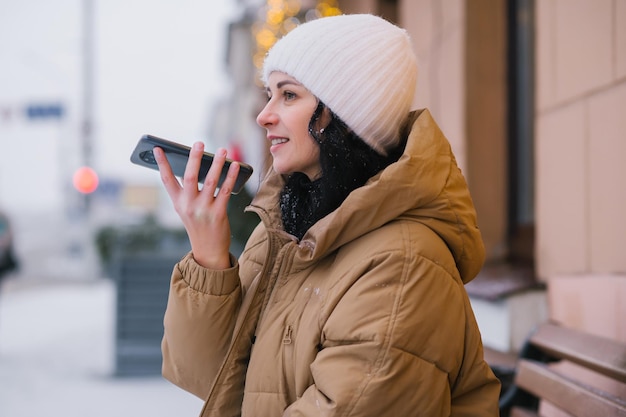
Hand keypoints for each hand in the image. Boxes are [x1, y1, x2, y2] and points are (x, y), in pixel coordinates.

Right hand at [154, 142, 239, 269]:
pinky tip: (235, 166)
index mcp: (178, 203)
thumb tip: (195, 165)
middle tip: (199, 143)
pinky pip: (225, 191)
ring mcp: (203, 210)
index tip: (158, 148)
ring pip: (210, 181)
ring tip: (222, 150)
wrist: (208, 250)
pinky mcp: (218, 214)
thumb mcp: (187, 209)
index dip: (162, 164)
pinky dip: (230, 176)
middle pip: (190, 177)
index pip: (167, 180)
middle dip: (194, 158)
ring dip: (217, 164)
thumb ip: (188, 190)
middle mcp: (188, 205)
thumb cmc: (198, 224)